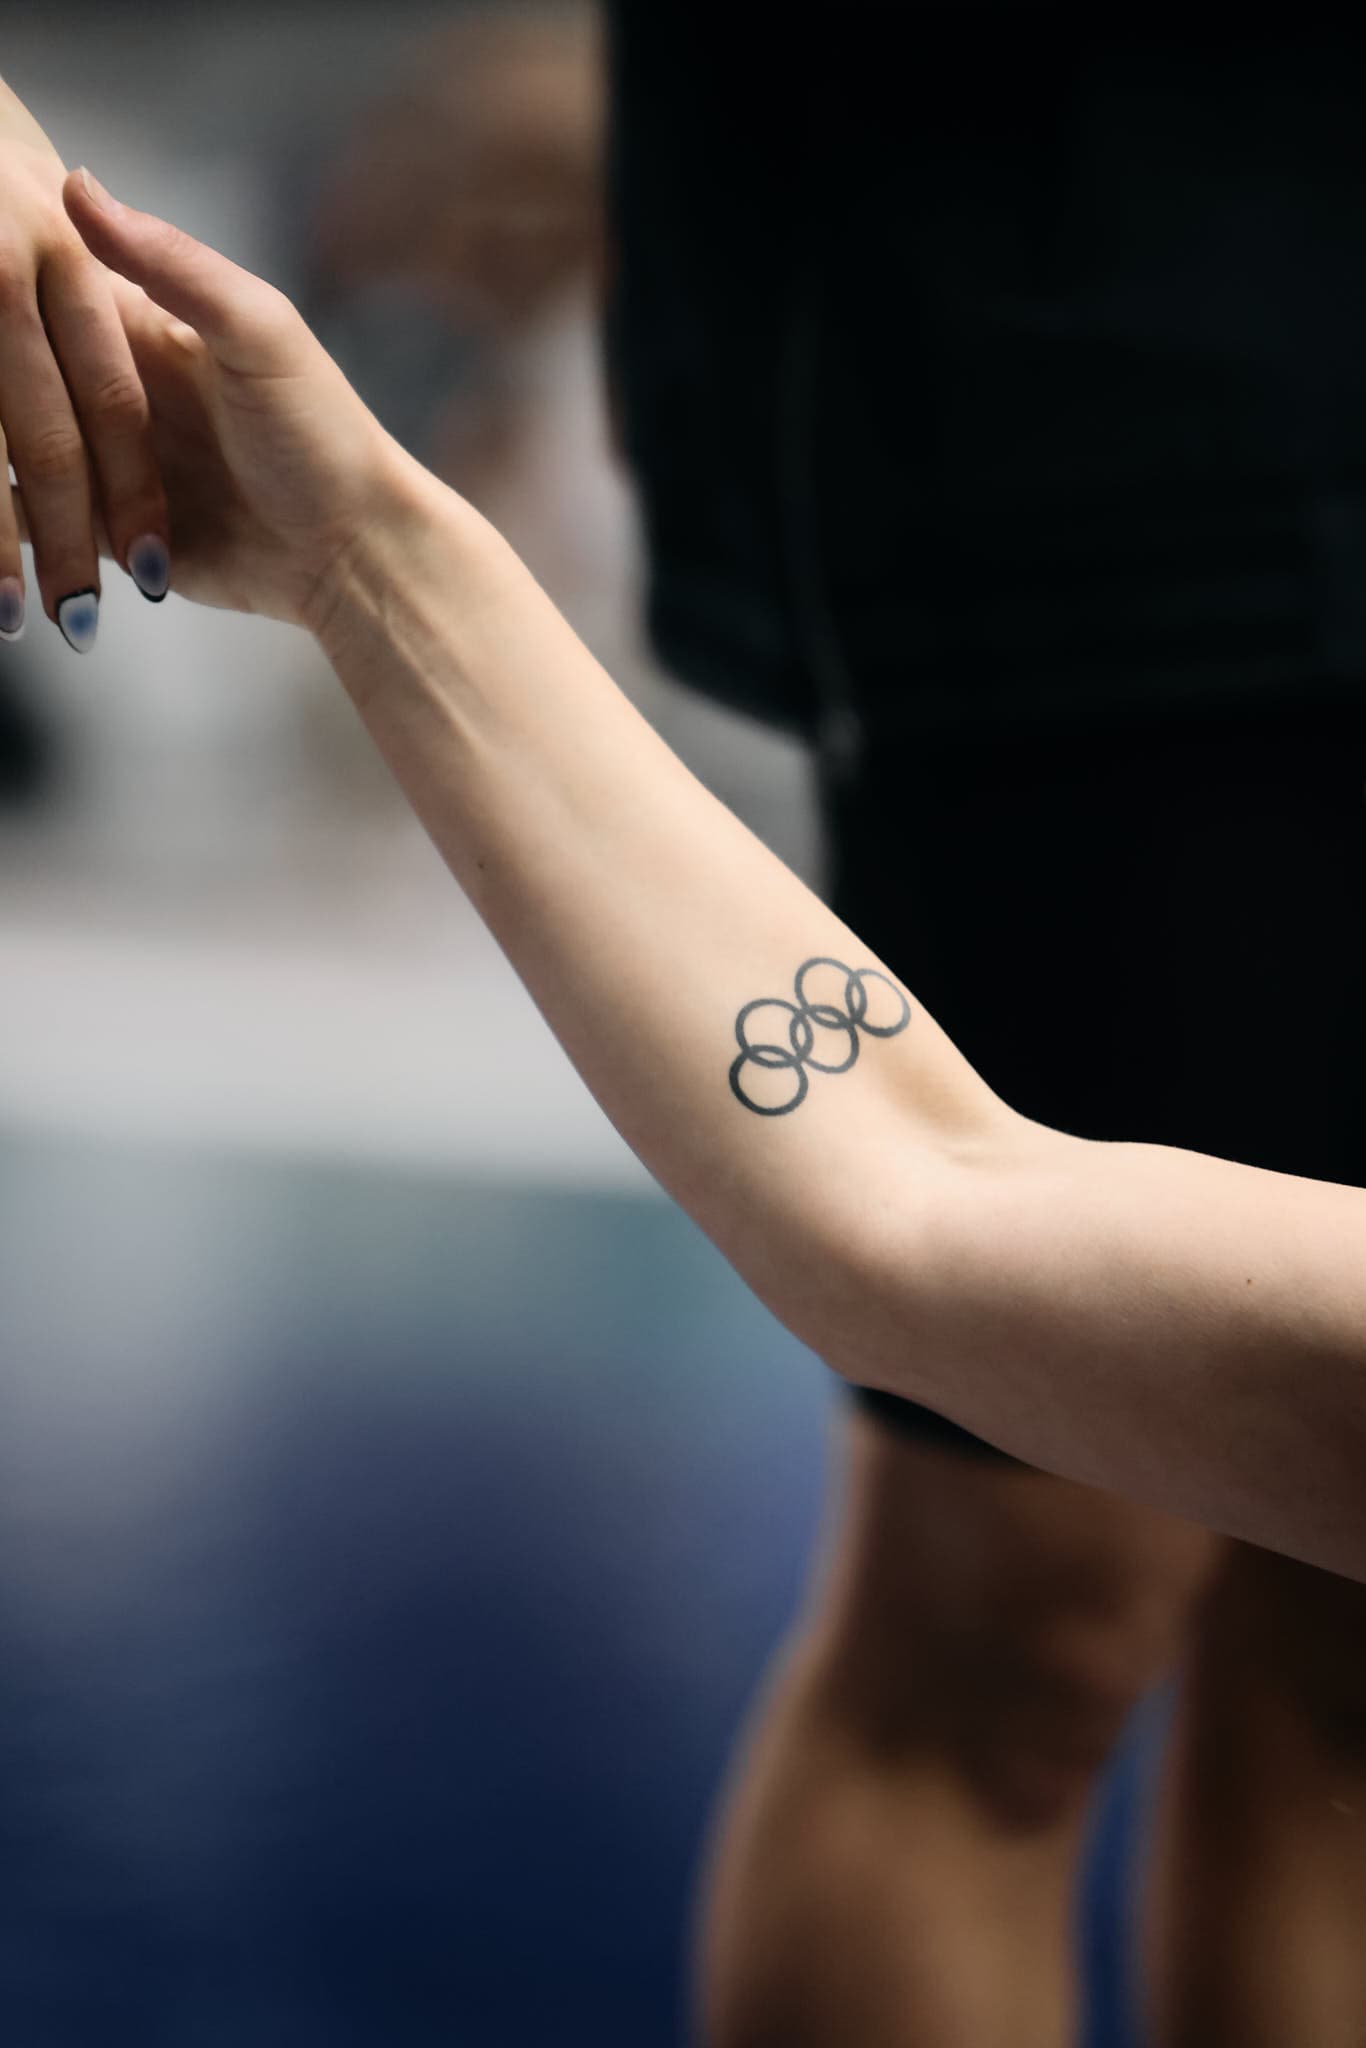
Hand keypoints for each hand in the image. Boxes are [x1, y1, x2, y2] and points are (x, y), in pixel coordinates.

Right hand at [15, 167, 405, 636]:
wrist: (353, 554)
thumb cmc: (322, 433)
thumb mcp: (257, 331)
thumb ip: (174, 265)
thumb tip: (79, 186)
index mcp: (139, 325)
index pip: (42, 294)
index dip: (1, 290)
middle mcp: (109, 391)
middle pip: (16, 380)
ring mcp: (104, 465)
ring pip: (19, 455)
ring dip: (0, 467)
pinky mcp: (106, 536)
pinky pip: (37, 527)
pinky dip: (9, 530)